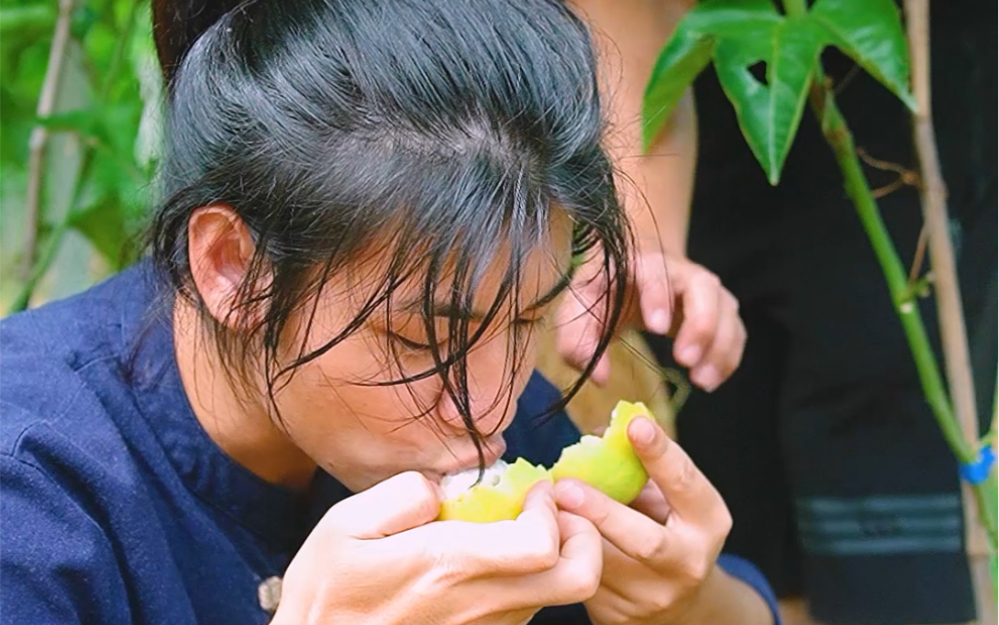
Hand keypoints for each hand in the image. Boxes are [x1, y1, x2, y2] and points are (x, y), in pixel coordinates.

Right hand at [273, 472, 602, 624]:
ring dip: (557, 558)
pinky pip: (526, 611)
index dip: (552, 509)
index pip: (541, 544)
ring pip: (555, 597)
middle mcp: (477, 604)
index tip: (534, 489)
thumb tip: (444, 484)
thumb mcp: (344, 525)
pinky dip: (532, 581)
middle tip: (557, 512)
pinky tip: (500, 560)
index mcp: (447, 565)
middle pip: (575, 581)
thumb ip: (402, 492)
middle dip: (584, 537)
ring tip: (525, 530)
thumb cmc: (326, 591)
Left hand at [553, 416, 732, 624]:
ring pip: (603, 565)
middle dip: (602, 512)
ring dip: (568, 534)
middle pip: (645, 541)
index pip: (685, 483)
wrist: (676, 604)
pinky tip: (543, 536)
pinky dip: (560, 554)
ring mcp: (654, 597)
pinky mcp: (620, 617)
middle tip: (564, 486)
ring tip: (543, 509)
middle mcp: (688, 563)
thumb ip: (639, 469)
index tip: (634, 424)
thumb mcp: (666, 497)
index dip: (660, 453)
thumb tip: (595, 434)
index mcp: (707, 521)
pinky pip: (582, 581)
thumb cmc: (663, 527)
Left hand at [555, 251, 744, 390]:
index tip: (658, 328)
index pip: (655, 272)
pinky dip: (729, 355)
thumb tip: (599, 377)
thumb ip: (578, 341)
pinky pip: (735, 329)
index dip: (659, 296)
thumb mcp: (579, 309)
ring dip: (720, 346)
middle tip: (686, 360)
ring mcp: (705, 289)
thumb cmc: (605, 291)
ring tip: (702, 381)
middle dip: (700, 323)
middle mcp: (680, 271)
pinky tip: (712, 379)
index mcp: (642, 263)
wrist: (635, 271)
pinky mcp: (720, 309)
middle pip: (703, 287)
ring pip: (726, 309)